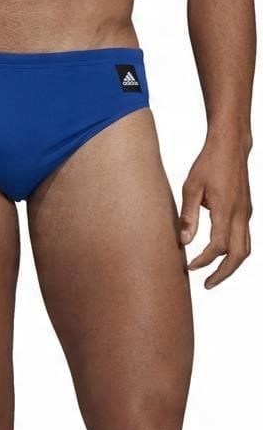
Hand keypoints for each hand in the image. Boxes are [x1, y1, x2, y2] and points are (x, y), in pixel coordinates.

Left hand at [179, 137, 251, 288]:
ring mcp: (246, 213)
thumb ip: (187, 216)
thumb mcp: (191, 187)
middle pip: (238, 255)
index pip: (218, 246)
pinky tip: (219, 257)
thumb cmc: (208, 163)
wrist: (231, 145)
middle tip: (207, 285)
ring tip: (214, 277)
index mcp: (225, 209)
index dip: (204, 260)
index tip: (190, 266)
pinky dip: (234, 253)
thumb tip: (183, 242)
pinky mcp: (246, 211)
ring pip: (245, 249)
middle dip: (223, 273)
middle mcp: (240, 214)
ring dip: (231, 267)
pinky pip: (244, 239)